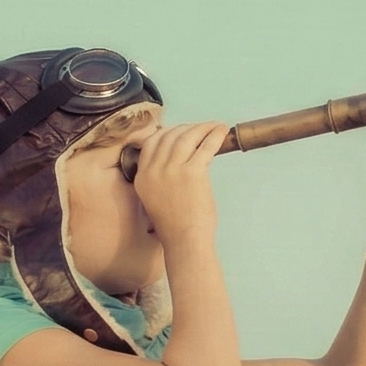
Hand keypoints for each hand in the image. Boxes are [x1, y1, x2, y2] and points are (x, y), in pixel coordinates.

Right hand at [132, 121, 229, 246]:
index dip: (169, 131)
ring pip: (187, 137)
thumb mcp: (156, 197)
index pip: (152, 142)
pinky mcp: (192, 173)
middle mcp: (154, 170)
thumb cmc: (176, 224)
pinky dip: (215, 136)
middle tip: (202, 127)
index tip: (183, 130)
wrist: (184, 240)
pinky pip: (205, 147)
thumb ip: (160, 177)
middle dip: (188, 127)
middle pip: (170, 136)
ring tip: (216, 126)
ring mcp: (172, 170)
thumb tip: (179, 158)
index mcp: (142, 176)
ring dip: (204, 127)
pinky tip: (223, 131)